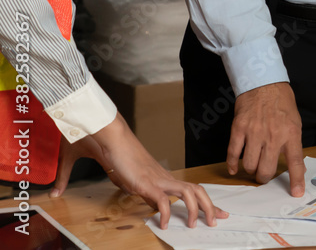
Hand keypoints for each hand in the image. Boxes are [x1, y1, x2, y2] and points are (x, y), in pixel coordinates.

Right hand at [50, 114, 227, 229]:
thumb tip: (56, 190)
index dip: (197, 199)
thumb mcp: (89, 168)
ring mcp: (155, 178)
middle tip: (220, 218)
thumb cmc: (98, 143)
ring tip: (201, 225)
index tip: (206, 210)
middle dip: (210, 205)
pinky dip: (167, 214)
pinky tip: (165, 225)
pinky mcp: (146, 182)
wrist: (101, 129)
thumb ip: (72, 179)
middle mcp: (160, 176)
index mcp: (154, 174)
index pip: (183, 188)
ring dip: (199, 209)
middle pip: (195, 189)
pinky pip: (163, 201)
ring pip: (189, 193)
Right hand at [228, 82, 305, 196]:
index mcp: (291, 134)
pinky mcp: (239, 129)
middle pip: (267, 170)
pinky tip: (234, 168)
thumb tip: (296, 167)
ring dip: (250, 170)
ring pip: (249, 165)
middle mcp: (273, 136)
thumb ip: (293, 144)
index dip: (296, 180)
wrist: (263, 83)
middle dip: (264, 177)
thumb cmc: (281, 103)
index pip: (295, 162)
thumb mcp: (295, 123)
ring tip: (253, 166)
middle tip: (264, 175)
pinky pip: (233, 154)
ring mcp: (254, 133)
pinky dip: (232, 165)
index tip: (296, 193)